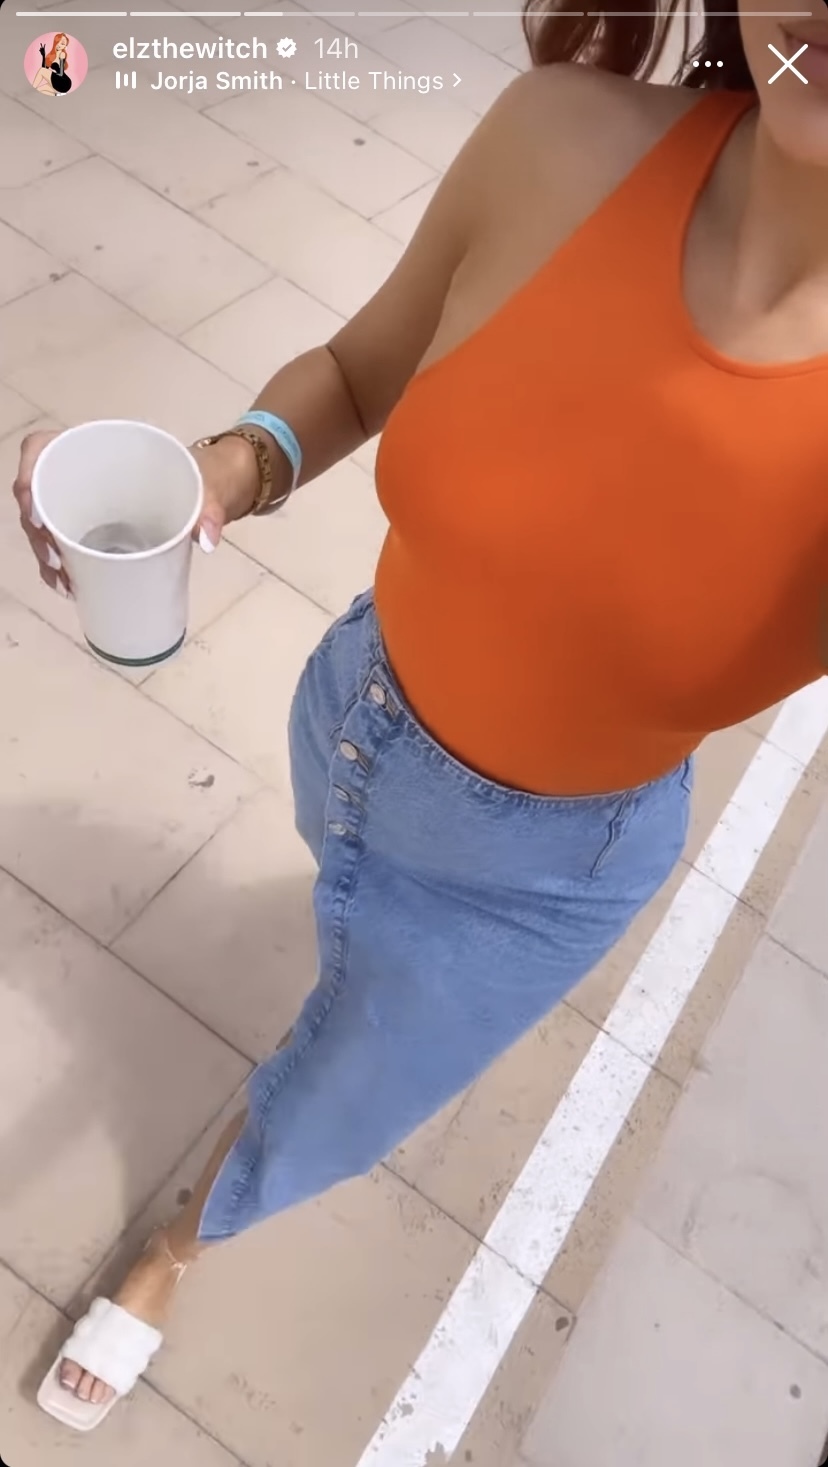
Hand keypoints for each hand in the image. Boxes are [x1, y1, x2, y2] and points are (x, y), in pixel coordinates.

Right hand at [13, 429, 259, 587]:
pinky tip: (70, 586)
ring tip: (65, 583)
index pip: (43, 447)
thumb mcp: (210, 485)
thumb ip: (210, 507)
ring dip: (46, 553)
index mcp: (104, 449)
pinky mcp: (95, 524)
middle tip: (57, 563)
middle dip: (37, 531)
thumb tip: (206, 539)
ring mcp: (88, 499)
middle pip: (38, 493)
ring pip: (46, 522)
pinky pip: (64, 541)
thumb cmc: (206, 475)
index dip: (29, 474)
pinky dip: (62, 565)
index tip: (38, 513)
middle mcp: (85, 472)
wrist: (216, 487)